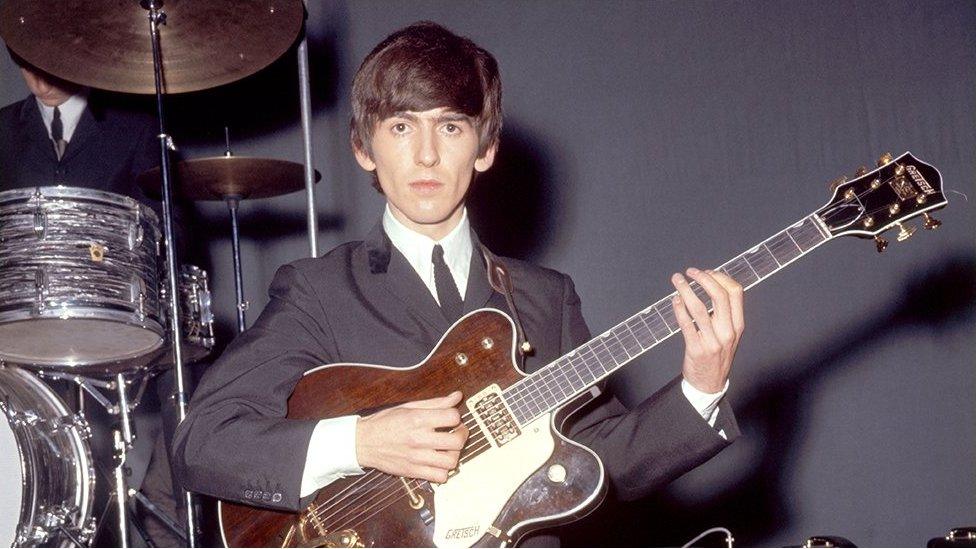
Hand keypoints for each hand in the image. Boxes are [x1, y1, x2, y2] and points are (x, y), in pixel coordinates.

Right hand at [355, 391, 468, 482]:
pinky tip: (438, 462)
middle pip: (457, 441)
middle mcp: (419, 439)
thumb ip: (435, 403)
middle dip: (462, 434)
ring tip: (448, 448)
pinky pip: (439, 477)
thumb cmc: (384, 422)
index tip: (452, 418)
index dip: (456, 416)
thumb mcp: (409, 407)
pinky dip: (444, 471)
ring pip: (451, 462)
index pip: (452, 417)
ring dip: (454, 454)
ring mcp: (417, 458)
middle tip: (457, 432)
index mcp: (418, 419)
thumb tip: (457, 396)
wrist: (362, 442)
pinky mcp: (413, 472)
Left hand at [671, 268, 743, 392]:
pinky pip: (686, 324)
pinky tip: (675, 300)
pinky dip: (679, 309)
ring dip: (686, 289)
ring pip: (699, 308)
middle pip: (719, 295)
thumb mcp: (729, 334)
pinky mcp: (696, 349)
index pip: (735, 293)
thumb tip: (711, 284)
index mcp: (738, 325)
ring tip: (677, 280)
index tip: (707, 272)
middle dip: (703, 278)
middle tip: (690, 272)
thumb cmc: (717, 355)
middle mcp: (728, 332)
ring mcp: (713, 341)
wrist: (710, 384)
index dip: (720, 277)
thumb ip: (724, 314)